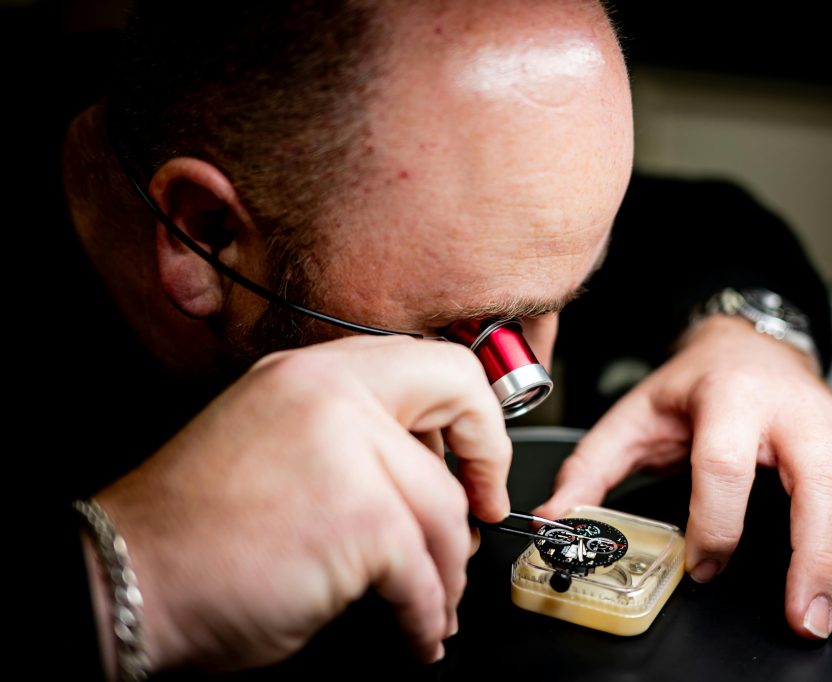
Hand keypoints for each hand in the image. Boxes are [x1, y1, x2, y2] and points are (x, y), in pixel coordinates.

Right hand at [91, 335, 511, 670]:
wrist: (127, 576)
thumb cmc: (196, 527)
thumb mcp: (279, 441)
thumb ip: (352, 433)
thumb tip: (428, 464)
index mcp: (313, 372)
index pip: (430, 361)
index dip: (468, 412)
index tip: (472, 459)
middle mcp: (331, 392)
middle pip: (459, 397)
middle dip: (489, 461)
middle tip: (484, 513)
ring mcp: (349, 450)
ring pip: (444, 508)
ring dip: (446, 569)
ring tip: (433, 603)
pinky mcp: (360, 518)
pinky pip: (423, 571)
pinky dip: (425, 613)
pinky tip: (414, 631)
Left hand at [536, 316, 831, 638]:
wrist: (746, 346)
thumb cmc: (694, 385)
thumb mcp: (633, 418)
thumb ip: (592, 471)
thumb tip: (555, 522)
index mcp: (728, 401)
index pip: (725, 463)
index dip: (715, 520)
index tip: (703, 566)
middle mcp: (792, 412)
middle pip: (822, 478)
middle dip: (819, 553)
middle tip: (809, 615)